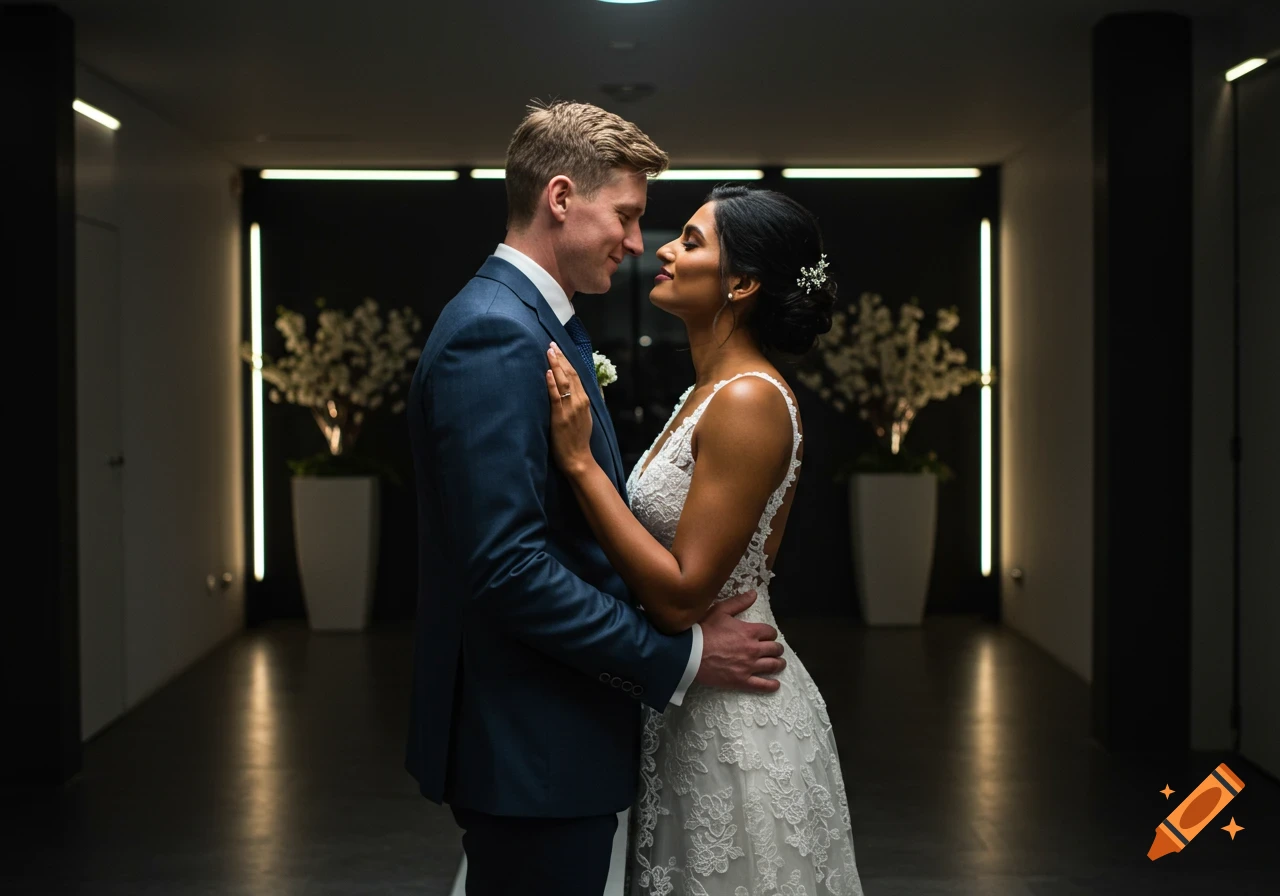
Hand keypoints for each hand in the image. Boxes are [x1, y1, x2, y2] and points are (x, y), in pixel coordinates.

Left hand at [545, 343, 593, 477]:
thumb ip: (579, 403)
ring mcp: (570, 409)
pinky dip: (552, 383)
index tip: (559, 349)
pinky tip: (548, 372)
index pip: (576, 376)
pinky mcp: (560, 417)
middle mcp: (579, 402)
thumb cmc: (578, 440)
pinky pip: (556, 396)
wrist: (578, 459)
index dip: (567, 361)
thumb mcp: (584, 418)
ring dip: (556, 365)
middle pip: (570, 375)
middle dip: (561, 358)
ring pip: (564, 382)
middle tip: (552, 344)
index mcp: (585, 401)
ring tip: (549, 351)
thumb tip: (573, 391)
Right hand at [693, 591, 785, 692]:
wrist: (690, 653)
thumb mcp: (720, 610)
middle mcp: (753, 649)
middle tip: (775, 650)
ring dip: (779, 663)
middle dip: (777, 648)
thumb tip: (754, 593)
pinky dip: (771, 685)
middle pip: (775, 649)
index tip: (768, 636)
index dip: (770, 633)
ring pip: (772, 665)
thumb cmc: (704, 630)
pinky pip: (762, 685)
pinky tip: (775, 684)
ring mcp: (749, 666)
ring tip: (779, 663)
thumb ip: (739, 602)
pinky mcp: (742, 681)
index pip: (770, 632)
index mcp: (750, 631)